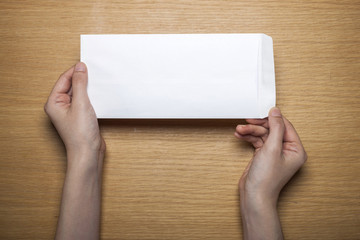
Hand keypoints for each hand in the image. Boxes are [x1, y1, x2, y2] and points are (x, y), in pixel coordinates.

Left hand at [44, 62, 104, 159]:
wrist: (88, 153)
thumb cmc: (80, 134)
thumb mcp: (81, 104)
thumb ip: (80, 84)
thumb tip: (79, 67)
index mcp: (54, 102)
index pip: (64, 80)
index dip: (75, 71)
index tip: (86, 64)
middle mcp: (60, 106)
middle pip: (71, 85)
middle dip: (82, 79)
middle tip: (94, 72)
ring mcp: (71, 111)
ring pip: (79, 93)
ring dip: (88, 88)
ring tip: (97, 83)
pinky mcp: (80, 116)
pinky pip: (85, 101)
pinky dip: (92, 96)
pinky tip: (99, 95)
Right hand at [235, 107, 306, 238]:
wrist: (254, 196)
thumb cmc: (266, 179)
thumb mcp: (272, 148)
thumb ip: (275, 128)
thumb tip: (276, 112)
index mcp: (296, 149)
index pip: (285, 126)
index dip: (271, 119)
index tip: (259, 113)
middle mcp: (287, 151)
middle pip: (272, 129)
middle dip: (257, 126)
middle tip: (246, 122)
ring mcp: (274, 153)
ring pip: (262, 134)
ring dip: (250, 131)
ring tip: (239, 130)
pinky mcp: (263, 156)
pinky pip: (257, 141)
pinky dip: (248, 137)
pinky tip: (240, 135)